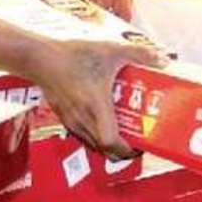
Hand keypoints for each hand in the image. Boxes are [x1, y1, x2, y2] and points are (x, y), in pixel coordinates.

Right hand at [28, 39, 166, 158]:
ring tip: (121, 133)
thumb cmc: (72, 55)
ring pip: (93, 145)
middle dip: (122, 151)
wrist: (40, 58)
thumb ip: (138, 53)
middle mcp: (83, 119)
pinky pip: (82, 136)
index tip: (141, 146)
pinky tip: (101, 121)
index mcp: (96, 106)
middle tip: (135, 142)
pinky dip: (94, 136)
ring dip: (108, 144)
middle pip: (105, 150)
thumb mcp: (110, 50)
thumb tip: (161, 59)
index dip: (128, 150)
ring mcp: (71, 120)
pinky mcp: (64, 117)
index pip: (111, 142)